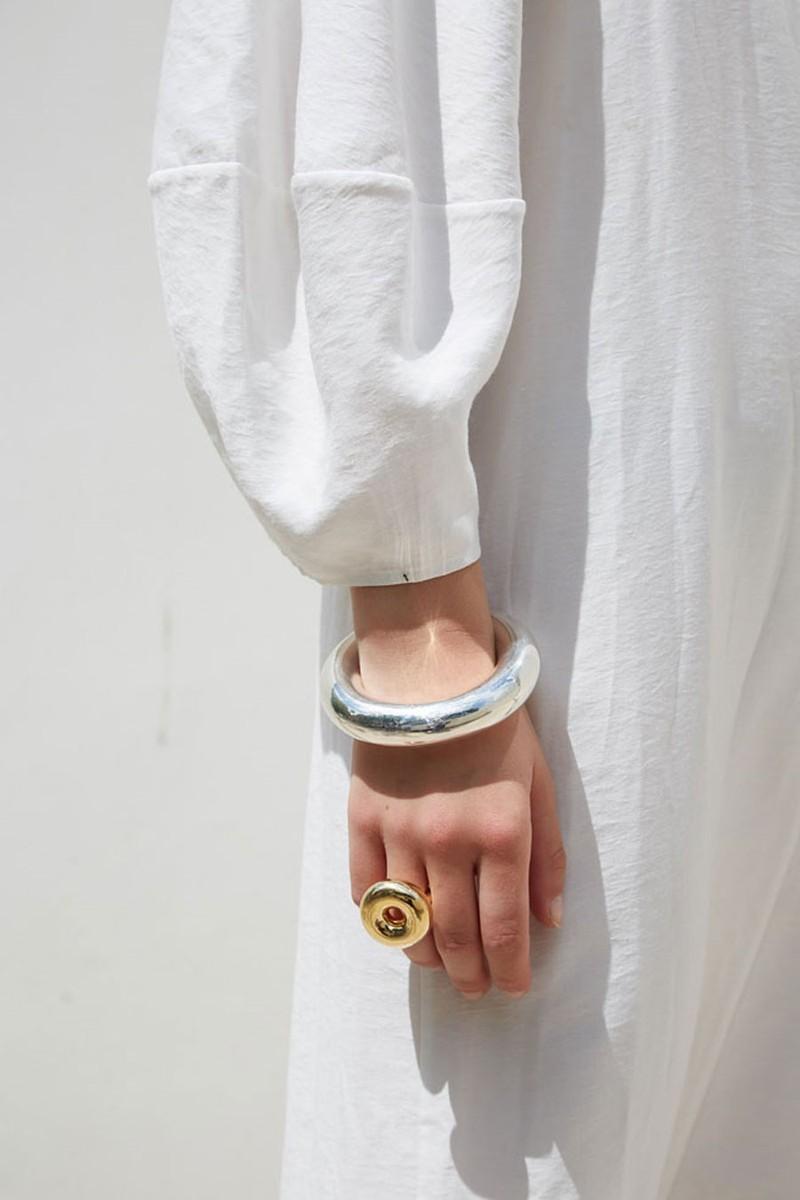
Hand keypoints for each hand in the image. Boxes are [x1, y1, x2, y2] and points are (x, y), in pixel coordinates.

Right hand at [346, 562, 565, 999]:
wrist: (431, 676)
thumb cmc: (495, 728)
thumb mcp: (538, 785)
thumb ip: (548, 856)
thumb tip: (550, 920)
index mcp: (501, 833)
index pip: (505, 927)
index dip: (510, 969)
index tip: (513, 988)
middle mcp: (448, 841)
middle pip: (455, 935)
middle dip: (470, 973)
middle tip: (476, 988)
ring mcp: (399, 832)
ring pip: (409, 921)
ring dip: (427, 954)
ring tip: (440, 963)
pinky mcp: (362, 819)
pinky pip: (366, 889)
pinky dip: (381, 917)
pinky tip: (398, 925)